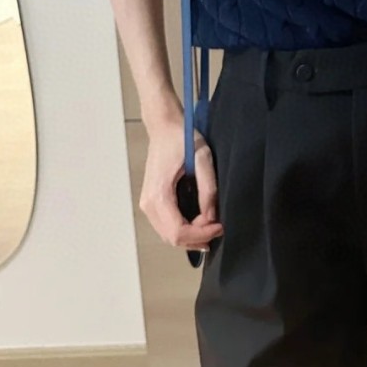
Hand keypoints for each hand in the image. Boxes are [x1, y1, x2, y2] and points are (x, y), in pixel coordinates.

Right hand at [140, 122, 223, 249]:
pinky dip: (183, 229)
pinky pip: (166, 226)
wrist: (164, 127)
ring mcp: (147, 204)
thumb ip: (208, 189)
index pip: (178, 232)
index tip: (219, 226)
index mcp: (158, 194)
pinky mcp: (151, 202)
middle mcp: (148, 204)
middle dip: (197, 237)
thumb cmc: (182, 139)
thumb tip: (211, 216)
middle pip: (172, 238)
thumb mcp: (202, 159)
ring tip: (210, 222)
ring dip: (190, 235)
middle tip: (217, 224)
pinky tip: (199, 220)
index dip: (201, 235)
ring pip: (168, 236)